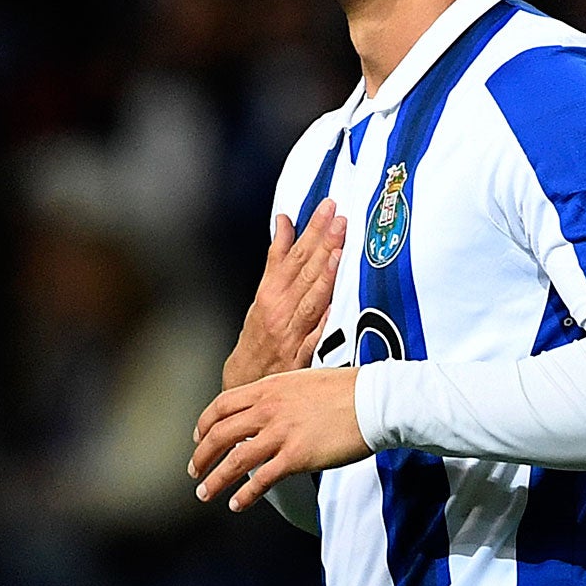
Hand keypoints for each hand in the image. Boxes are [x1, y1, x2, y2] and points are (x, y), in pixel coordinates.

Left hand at [189, 366, 370, 510]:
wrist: (373, 399)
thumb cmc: (346, 389)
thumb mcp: (302, 381)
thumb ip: (279, 396)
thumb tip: (267, 411)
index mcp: (268, 388)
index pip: (222, 406)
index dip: (204, 424)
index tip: (198, 439)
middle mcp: (268, 409)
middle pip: (220, 434)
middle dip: (202, 455)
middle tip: (195, 471)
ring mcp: (281, 433)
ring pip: (235, 459)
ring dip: (215, 479)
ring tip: (205, 493)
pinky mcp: (296, 456)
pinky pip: (261, 479)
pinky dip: (245, 493)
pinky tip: (237, 504)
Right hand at [221, 201, 347, 391]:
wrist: (245, 377)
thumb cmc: (258, 332)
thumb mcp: (263, 290)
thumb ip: (278, 256)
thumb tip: (285, 221)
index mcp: (271, 291)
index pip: (294, 253)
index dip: (311, 229)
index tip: (327, 208)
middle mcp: (279, 309)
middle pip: (304, 271)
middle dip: (323, 243)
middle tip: (340, 219)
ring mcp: (289, 333)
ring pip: (309, 300)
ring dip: (324, 276)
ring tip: (338, 252)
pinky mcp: (298, 358)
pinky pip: (312, 339)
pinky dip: (321, 323)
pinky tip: (333, 307)